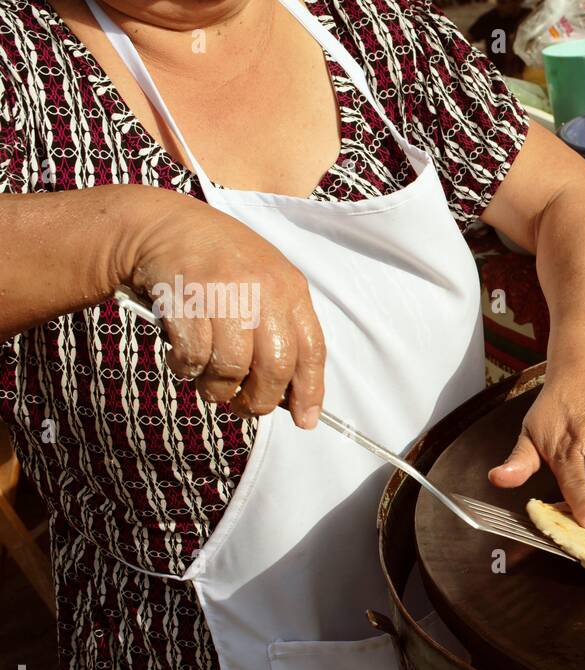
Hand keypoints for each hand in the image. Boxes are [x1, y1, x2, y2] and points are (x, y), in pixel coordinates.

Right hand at [120, 190, 325, 428]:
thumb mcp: (264, 285)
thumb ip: (280, 331)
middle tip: (245, 407)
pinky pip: (193, 358)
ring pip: (231, 368)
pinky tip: (182, 357)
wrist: (163, 226)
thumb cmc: (219, 265)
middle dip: (259, 400)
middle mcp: (262, 290)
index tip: (305, 420)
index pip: (312, 350)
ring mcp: (224, 294)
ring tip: (209, 381)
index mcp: (290, 289)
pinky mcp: (186, 300)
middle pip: (274, 368)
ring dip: (218, 387)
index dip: (309, 391)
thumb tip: (290, 396)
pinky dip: (186, 369)